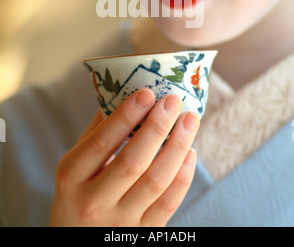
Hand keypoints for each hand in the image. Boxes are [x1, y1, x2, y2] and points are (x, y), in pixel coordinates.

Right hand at [50, 88, 198, 226]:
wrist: (77, 244)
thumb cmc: (77, 194)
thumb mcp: (75, 165)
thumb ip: (96, 132)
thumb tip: (123, 94)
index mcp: (71, 178)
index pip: (101, 142)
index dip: (126, 116)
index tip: (147, 92)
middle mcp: (93, 202)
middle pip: (132, 161)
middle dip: (157, 127)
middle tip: (173, 101)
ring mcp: (120, 222)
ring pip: (156, 181)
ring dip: (177, 147)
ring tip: (189, 120)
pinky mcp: (143, 234)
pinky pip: (168, 203)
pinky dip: (183, 176)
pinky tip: (190, 152)